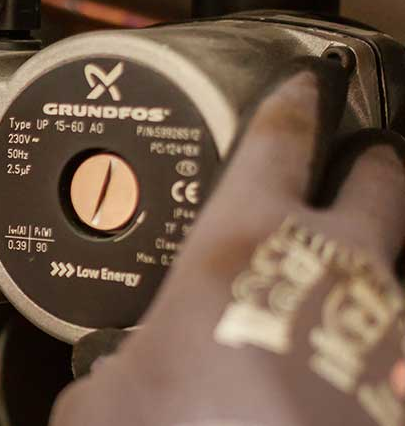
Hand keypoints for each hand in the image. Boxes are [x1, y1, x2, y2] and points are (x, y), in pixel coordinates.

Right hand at [51, 59, 404, 425]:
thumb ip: (104, 372)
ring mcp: (383, 318)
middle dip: (372, 159)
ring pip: (391, 265)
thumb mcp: (103, 399)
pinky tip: (336, 363)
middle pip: (377, 180)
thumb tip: (99, 384)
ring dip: (369, 264)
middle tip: (363, 155)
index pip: (278, 140)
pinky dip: (368, 341)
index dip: (292, 102)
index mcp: (242, 239)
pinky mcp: (403, 376)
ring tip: (338, 279)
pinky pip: (389, 338)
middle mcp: (332, 263)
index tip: (302, 84)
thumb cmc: (194, 422)